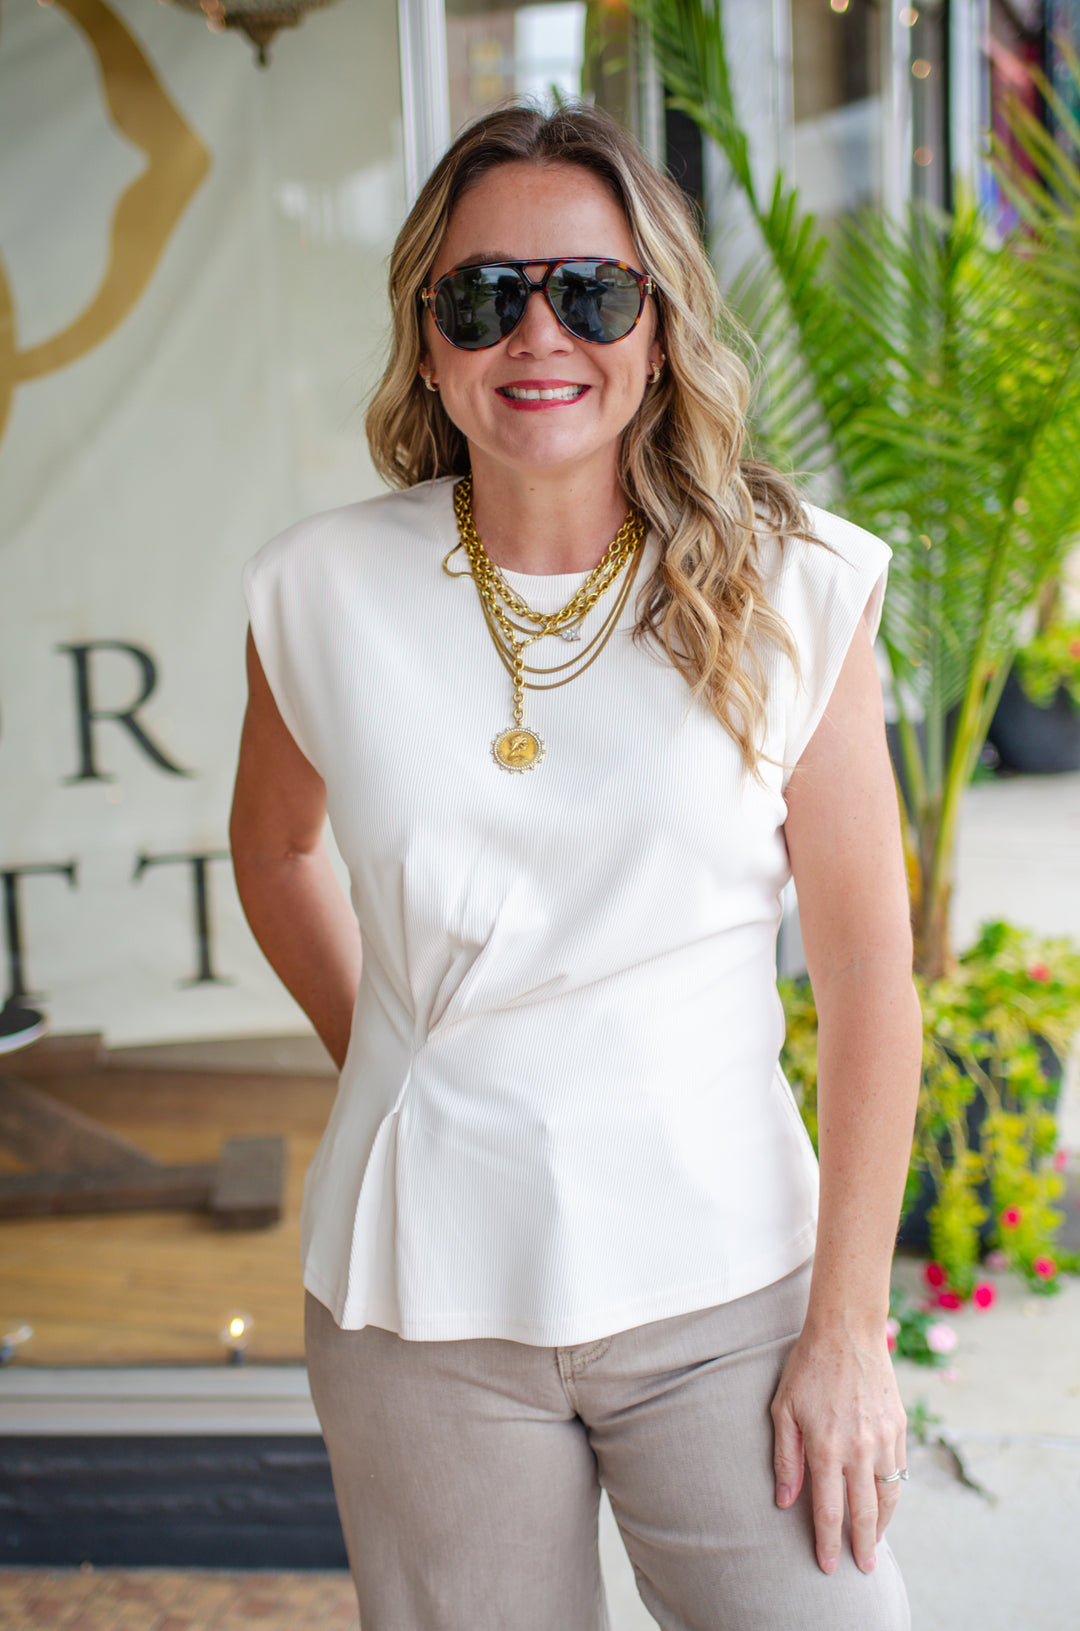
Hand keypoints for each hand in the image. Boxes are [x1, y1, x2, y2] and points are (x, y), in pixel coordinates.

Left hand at [771, 1325, 906, 1574]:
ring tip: (873, 1541)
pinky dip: (893, 1493)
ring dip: (881, 1524)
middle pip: (864, 1513)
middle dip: (862, 1546)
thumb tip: (785, 1501)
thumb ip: (786, 1458)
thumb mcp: (783, 1409)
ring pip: (888, 1497)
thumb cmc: (807, 1367)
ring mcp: (883, 1439)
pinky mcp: (899, 1426)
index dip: (828, 1543)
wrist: (847, 1330)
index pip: (829, 1512)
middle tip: (863, 1568)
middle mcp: (859, 1449)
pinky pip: (899, 1471)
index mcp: (826, 1448)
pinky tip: (884, 1502)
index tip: (828, 1566)